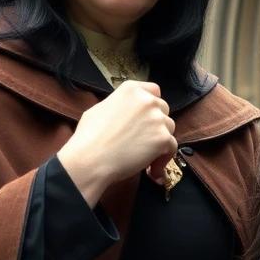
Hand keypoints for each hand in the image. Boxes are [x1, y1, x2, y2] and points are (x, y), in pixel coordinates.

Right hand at [58, 81, 176, 205]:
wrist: (91, 159)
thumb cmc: (88, 137)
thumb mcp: (99, 109)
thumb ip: (119, 106)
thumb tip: (125, 112)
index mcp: (131, 89)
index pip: (153, 91)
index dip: (152, 106)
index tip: (148, 118)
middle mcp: (147, 100)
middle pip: (163, 110)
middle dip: (156, 124)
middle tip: (144, 140)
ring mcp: (157, 118)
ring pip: (169, 129)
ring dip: (160, 142)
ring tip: (146, 158)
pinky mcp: (163, 138)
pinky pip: (172, 148)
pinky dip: (163, 160)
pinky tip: (151, 170)